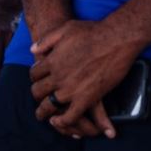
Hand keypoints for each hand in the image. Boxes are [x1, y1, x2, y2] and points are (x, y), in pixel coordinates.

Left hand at [27, 20, 135, 138]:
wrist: (116, 39)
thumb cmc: (93, 31)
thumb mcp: (65, 28)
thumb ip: (47, 39)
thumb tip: (33, 48)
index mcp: (52, 60)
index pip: (33, 74)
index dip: (35, 76)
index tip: (40, 77)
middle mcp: (58, 77)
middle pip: (37, 91)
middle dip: (37, 94)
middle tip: (40, 96)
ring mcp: (71, 90)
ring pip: (48, 107)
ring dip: (44, 112)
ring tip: (44, 115)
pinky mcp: (87, 98)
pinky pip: (70, 117)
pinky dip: (63, 122)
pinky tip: (61, 121)